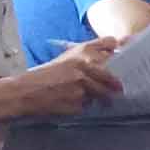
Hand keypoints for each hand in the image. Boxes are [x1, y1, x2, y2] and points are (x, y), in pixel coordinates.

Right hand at [3, 43, 121, 120]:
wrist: (26, 91)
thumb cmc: (45, 75)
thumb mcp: (66, 59)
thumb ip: (87, 58)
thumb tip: (110, 60)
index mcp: (81, 53)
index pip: (109, 43)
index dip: (118, 49)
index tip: (124, 54)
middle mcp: (84, 66)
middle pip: (111, 76)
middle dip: (116, 85)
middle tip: (119, 89)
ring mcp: (82, 85)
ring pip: (102, 93)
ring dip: (103, 98)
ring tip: (104, 102)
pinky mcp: (78, 102)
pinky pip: (88, 105)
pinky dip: (84, 106)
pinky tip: (74, 103)